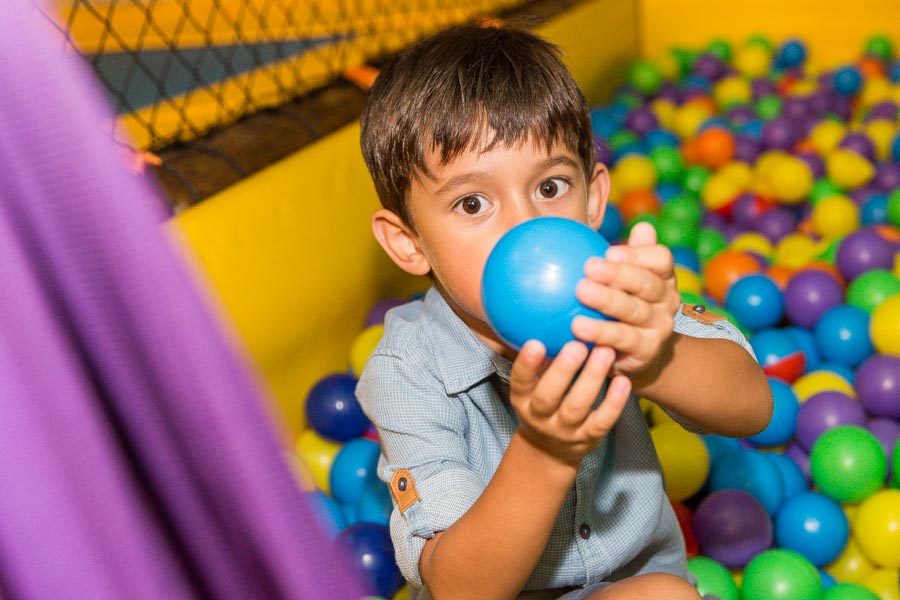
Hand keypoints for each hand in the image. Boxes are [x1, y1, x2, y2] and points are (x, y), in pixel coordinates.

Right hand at [508, 339, 631, 466]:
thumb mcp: (531, 387)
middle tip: (577, 344)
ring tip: (605, 352)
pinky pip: (602, 421)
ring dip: (592, 379)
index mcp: (523, 400)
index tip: (535, 342)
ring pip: (577, 406)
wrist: (549, 450)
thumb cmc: (542, 404)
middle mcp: (540, 417)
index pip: (520, 382)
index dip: (526, 365)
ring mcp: (564, 430)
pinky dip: (614, 402)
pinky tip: (623, 381)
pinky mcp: (588, 438)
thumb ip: (538, 359)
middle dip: (563, 371)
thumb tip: (544, 315)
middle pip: (549, 396)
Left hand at [571, 222, 681, 380]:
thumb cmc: (622, 302)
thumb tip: (643, 225)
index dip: (638, 254)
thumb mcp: (626, 278)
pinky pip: (623, 339)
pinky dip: (601, 333)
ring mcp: (660, 327)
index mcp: (662, 276)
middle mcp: (667, 300)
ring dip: (607, 301)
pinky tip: (577, 328)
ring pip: (634, 311)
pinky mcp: (647, 350)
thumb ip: (631, 253)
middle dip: (618, 274)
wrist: (637, 351)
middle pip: (646, 283)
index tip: (609, 252)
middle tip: (589, 267)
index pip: (660, 258)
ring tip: (581, 292)